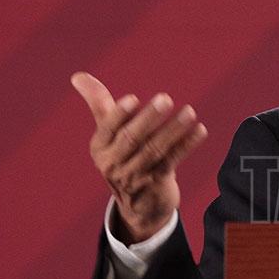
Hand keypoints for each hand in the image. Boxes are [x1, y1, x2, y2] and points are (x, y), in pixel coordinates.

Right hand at [71, 72, 206, 243]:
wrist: (139, 203)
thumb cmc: (124, 156)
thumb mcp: (109, 133)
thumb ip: (99, 103)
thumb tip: (78, 76)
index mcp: (100, 147)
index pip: (108, 128)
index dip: (119, 114)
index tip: (133, 99)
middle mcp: (113, 163)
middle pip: (132, 139)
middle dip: (148, 118)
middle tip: (165, 99)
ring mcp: (134, 176)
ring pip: (154, 150)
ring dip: (173, 130)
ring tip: (189, 112)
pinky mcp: (156, 183)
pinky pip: (172, 161)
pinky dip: (186, 145)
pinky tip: (200, 130)